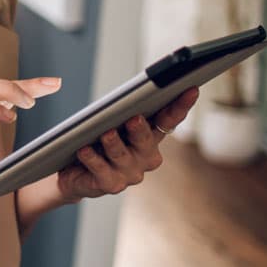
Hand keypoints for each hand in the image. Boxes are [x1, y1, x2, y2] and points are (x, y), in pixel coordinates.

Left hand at [55, 87, 197, 201]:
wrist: (75, 174)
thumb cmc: (94, 141)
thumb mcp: (105, 121)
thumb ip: (110, 105)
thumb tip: (76, 82)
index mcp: (149, 136)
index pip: (168, 120)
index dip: (180, 106)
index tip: (190, 89)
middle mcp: (144, 156)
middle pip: (146, 140)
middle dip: (140, 130)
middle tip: (135, 118)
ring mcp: (129, 173)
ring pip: (122, 156)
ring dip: (114, 144)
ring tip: (106, 133)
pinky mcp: (110, 184)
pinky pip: (101, 170)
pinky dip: (92, 159)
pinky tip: (84, 150)